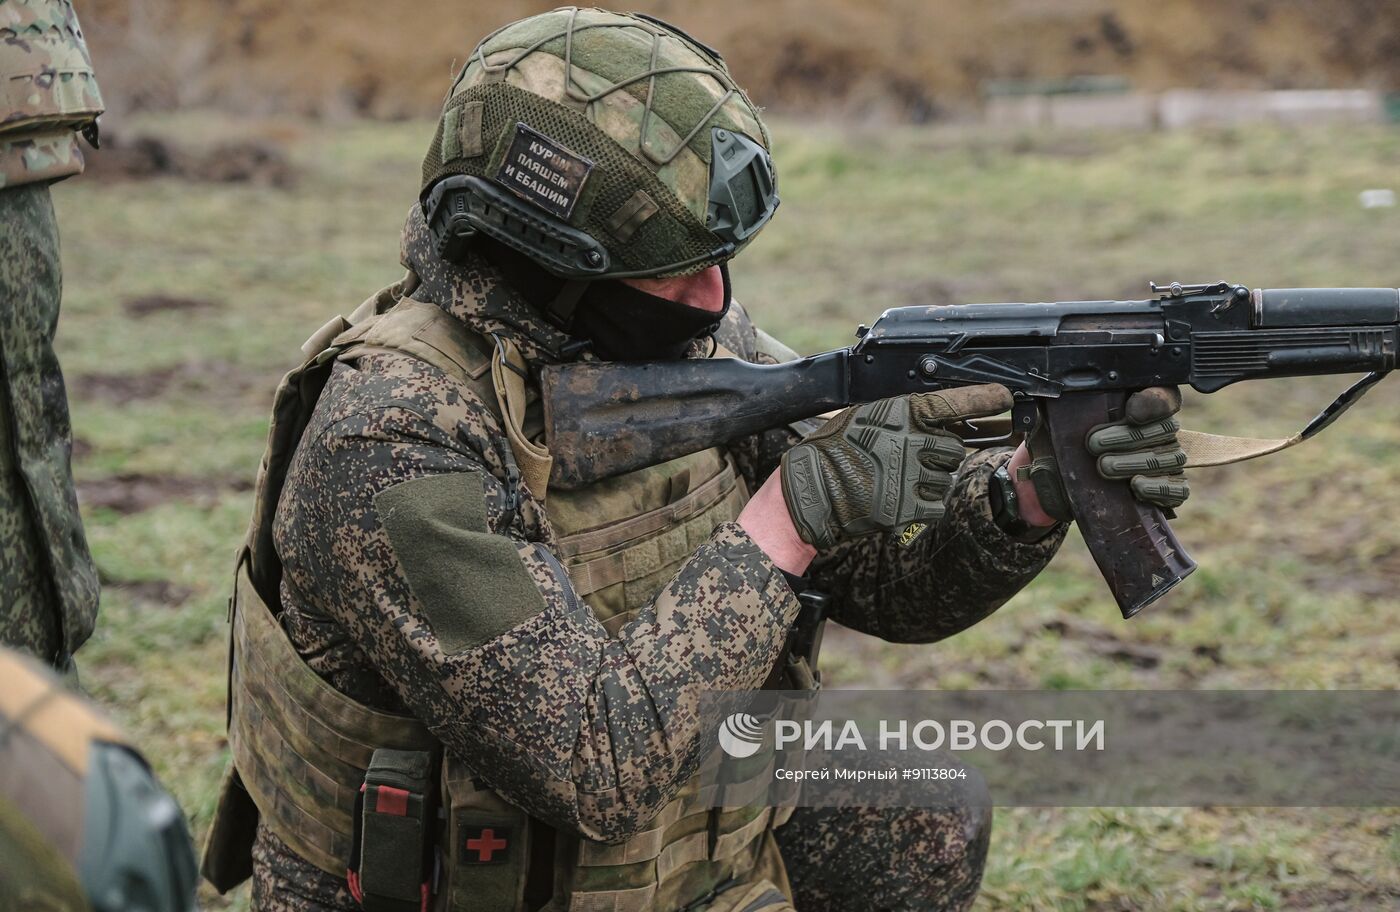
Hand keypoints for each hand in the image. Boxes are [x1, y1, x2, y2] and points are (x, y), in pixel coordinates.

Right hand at [780, 386, 1013, 548]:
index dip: (984, 400)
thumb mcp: (867, 416)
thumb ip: (904, 416)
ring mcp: (910, 474)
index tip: (1005, 397)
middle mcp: (910, 441)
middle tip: (919, 460)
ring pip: (947, 477)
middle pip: (955, 448)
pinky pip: (937, 505)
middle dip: (944, 455)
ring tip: (901, 480)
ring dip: (932, 480)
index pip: (953, 402)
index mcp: (900, 413)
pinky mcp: (906, 506)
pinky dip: (927, 505)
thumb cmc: (833, 449)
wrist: (810, 490)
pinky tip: (905, 499)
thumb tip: (944, 415)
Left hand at [1020, 386, 1189, 521]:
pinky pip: (1178, 488)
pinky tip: (1136, 486)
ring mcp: (1167, 460)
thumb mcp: (1056, 420)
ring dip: (1136, 461)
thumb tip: (1047, 396)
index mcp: (1139, 404)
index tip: (1130, 410)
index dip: (1153, 401)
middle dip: (1128, 437)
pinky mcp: (1167, 489)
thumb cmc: (1064, 442)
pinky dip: (1159, 487)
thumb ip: (1057, 405)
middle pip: (1166, 428)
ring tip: (1103, 467)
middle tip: (1093, 445)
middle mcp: (1160, 431)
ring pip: (1170, 457)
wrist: (1059, 480)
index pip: (1164, 395)